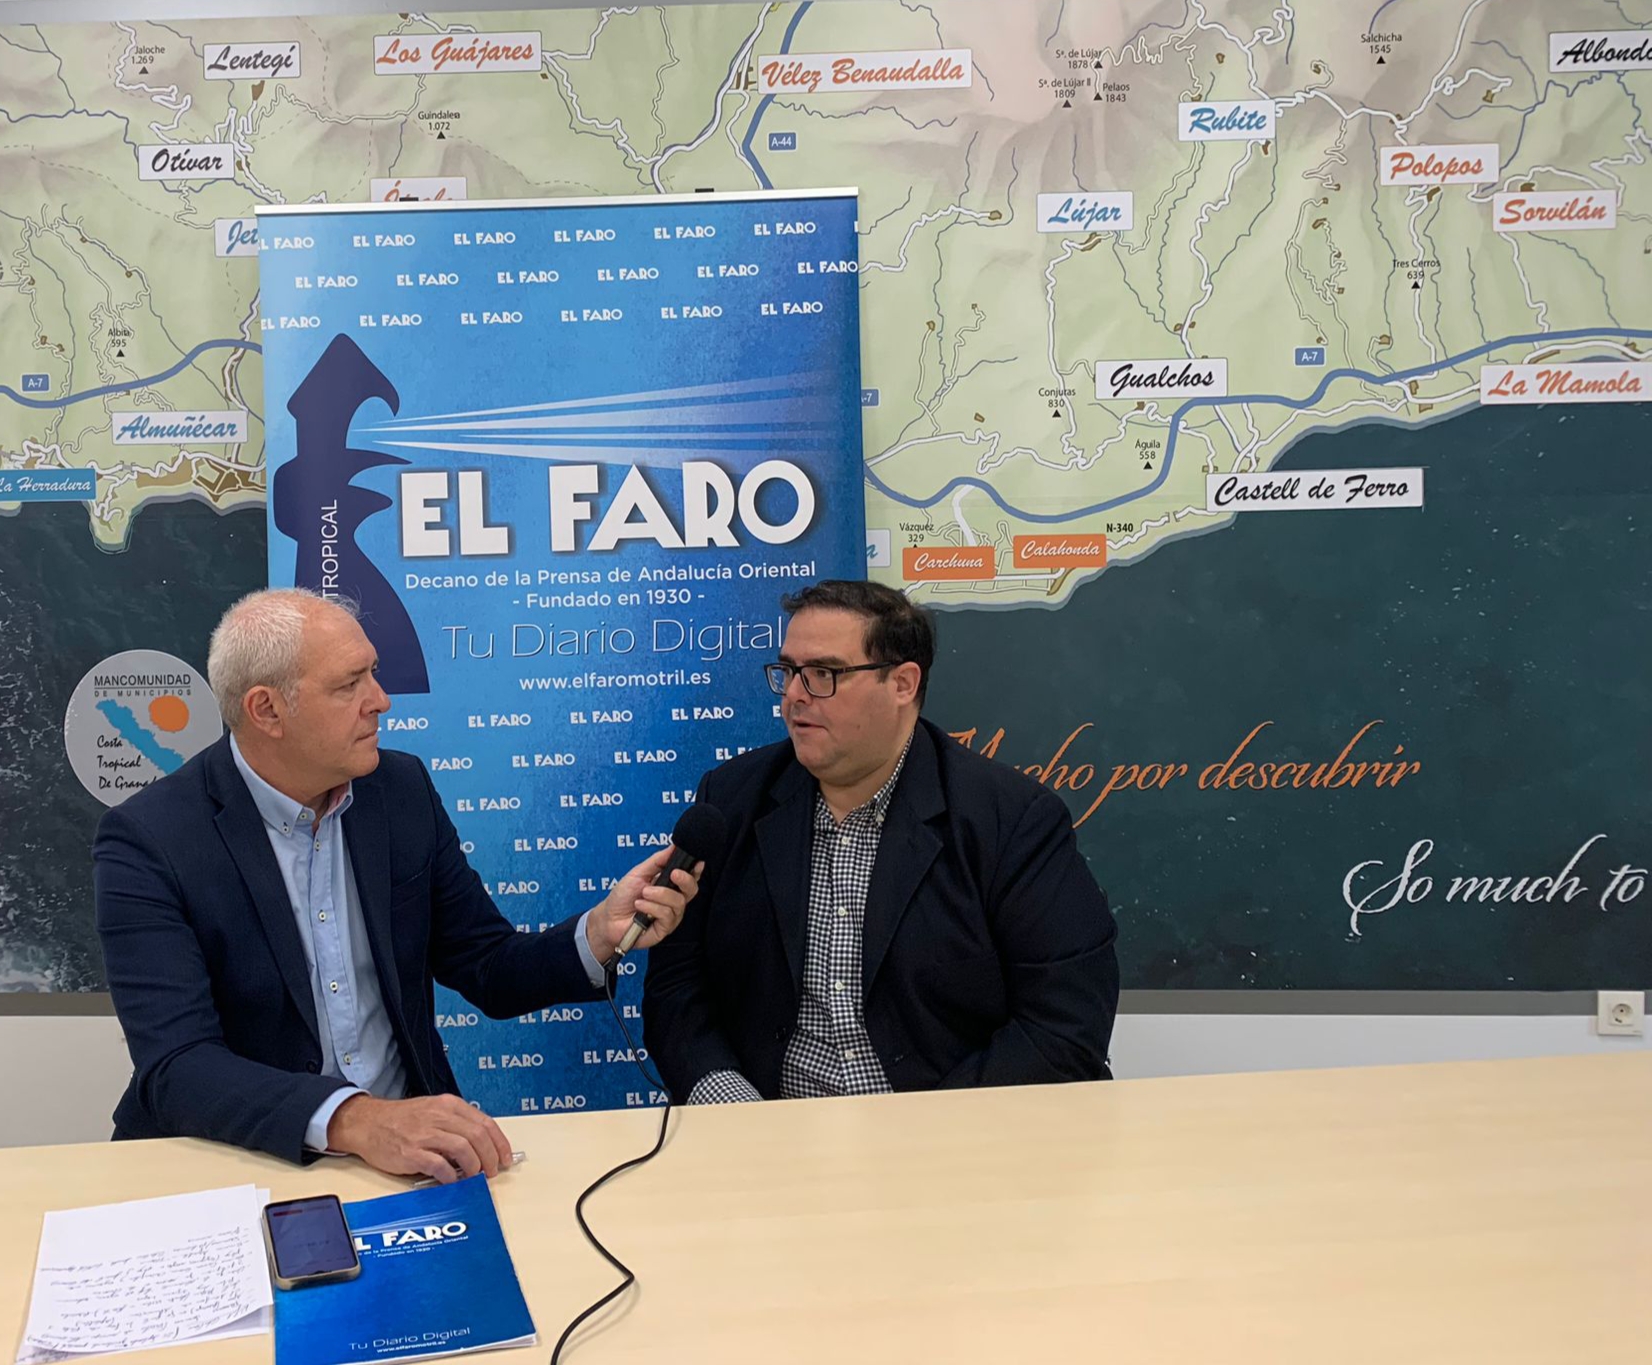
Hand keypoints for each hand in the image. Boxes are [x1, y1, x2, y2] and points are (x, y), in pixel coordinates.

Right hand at [326, 1093, 512, 1182]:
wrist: (367, 1123)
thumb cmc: (401, 1120)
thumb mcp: (433, 1111)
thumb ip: (455, 1125)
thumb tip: (481, 1147)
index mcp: (448, 1105)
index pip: (485, 1122)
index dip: (500, 1143)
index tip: (506, 1158)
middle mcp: (439, 1116)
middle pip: (477, 1136)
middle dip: (491, 1157)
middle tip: (493, 1172)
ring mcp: (425, 1134)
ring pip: (463, 1149)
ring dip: (475, 1167)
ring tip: (475, 1177)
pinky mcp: (411, 1152)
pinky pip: (439, 1165)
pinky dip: (450, 1176)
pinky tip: (452, 1181)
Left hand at [587, 846, 701, 960]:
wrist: (608, 917)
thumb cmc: (623, 896)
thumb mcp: (639, 873)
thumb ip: (657, 860)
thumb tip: (673, 847)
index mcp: (670, 886)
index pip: (690, 877)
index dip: (696, 870)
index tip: (697, 863)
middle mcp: (673, 901)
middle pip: (692, 889)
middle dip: (685, 880)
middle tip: (673, 873)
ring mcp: (671, 916)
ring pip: (678, 902)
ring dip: (659, 895)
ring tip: (643, 894)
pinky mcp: (664, 929)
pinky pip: (667, 915)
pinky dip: (652, 907)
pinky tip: (640, 906)